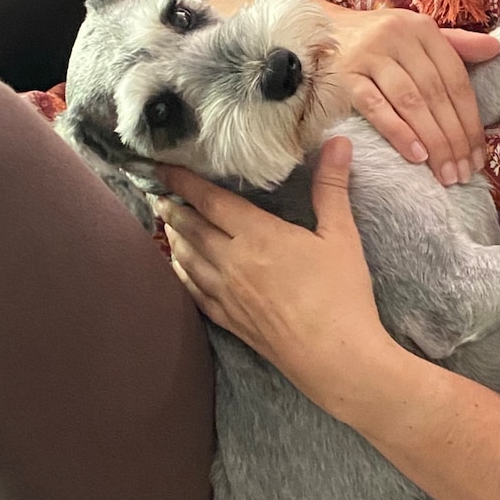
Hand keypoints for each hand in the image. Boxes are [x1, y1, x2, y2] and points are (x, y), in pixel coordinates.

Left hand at [156, 137, 395, 417]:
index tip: (163, 168)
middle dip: (173, 207)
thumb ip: (332, 186)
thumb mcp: (341, 235)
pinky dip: (180, 273)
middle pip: (192, 228)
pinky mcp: (230, 321)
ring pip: (187, 259)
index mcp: (258, 235)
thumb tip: (338, 141)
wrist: (335, 358)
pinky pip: (194, 291)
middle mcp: (233, 262)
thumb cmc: (341, 294)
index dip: (183, 182)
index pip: (210, 201)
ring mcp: (227, 294)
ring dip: (173, 238)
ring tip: (164, 222)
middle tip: (157, 191)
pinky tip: (178, 267)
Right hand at [332, 7, 499, 185]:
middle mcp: (398, 37)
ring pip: (411, 102)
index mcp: (422, 28)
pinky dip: (398, 132)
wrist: (319, 29)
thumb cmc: (377, 38)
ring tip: (445, 173)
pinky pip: (375, 107)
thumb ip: (456, 44)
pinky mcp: (344, 76)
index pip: (456, 79)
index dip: (471, 120)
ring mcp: (369, 56)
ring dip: (433, 141)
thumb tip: (496, 49)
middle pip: (436, 94)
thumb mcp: (416, 35)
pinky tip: (416, 155)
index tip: (479, 155)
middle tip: (464, 173)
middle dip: (454, 138)